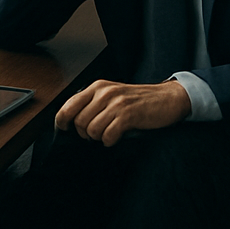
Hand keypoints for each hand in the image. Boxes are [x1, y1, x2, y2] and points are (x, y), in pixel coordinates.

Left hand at [53, 79, 190, 145]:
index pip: (68, 105)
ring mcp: (116, 103)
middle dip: (86, 133)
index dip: (62, 121)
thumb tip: (73, 123)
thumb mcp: (112, 95)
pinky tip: (118, 136)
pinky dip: (111, 141)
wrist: (167, 98)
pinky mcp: (128, 116)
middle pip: (79, 122)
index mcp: (98, 86)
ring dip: (100, 137)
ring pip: (92, 131)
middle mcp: (105, 92)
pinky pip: (108, 136)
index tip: (64, 129)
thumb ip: (94, 104)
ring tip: (111, 132)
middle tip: (99, 132)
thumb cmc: (138, 101)